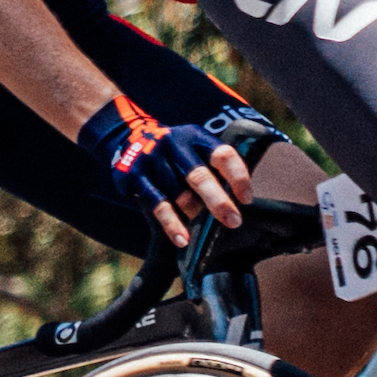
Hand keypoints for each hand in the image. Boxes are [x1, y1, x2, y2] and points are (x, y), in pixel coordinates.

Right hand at [78, 93, 254, 242]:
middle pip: (199, 176)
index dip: (238, 177)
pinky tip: (183, 240)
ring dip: (194, 215)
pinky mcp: (133, 176)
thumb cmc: (177, 154)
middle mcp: (174, 145)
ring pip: (178, 194)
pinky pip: (157, 205)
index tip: (247, 200)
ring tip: (204, 233)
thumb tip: (240, 201)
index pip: (222, 155)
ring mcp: (151, 160)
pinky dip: (171, 224)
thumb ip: (214, 167)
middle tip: (234, 222)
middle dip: (218, 202)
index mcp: (196, 137)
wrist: (130, 139)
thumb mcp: (196, 148)